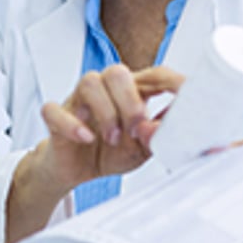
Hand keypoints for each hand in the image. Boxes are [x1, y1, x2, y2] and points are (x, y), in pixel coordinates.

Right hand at [37, 65, 184, 190]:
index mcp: (132, 93)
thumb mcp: (144, 148)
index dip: (172, 81)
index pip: (154, 75)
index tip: (188, 93)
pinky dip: (72, 124)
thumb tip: (177, 125)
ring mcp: (78, 101)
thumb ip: (160, 135)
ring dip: (105, 112)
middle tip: (136, 128)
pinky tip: (86, 138)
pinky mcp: (56, 117)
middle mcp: (105, 90)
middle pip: (117, 72)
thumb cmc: (111, 152)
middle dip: (130, 100)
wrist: (76, 170)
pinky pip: (55, 109)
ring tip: (113, 138)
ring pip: (89, 82)